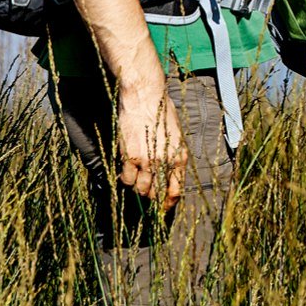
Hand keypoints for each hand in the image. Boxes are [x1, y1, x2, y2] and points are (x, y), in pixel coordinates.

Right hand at [116, 80, 187, 210]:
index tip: (163, 208)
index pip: (176, 190)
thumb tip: (168, 173)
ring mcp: (147, 161)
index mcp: (180, 157)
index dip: (168, 203)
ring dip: (138, 187)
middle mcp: (165, 162)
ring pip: (141, 188)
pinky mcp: (130, 157)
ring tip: (137, 179)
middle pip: (157, 193)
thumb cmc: (162, 112)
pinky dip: (126, 179)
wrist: (145, 97)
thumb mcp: (176, 135)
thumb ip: (173, 155)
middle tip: (147, 194)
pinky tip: (126, 173)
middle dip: (152, 197)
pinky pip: (126, 179)